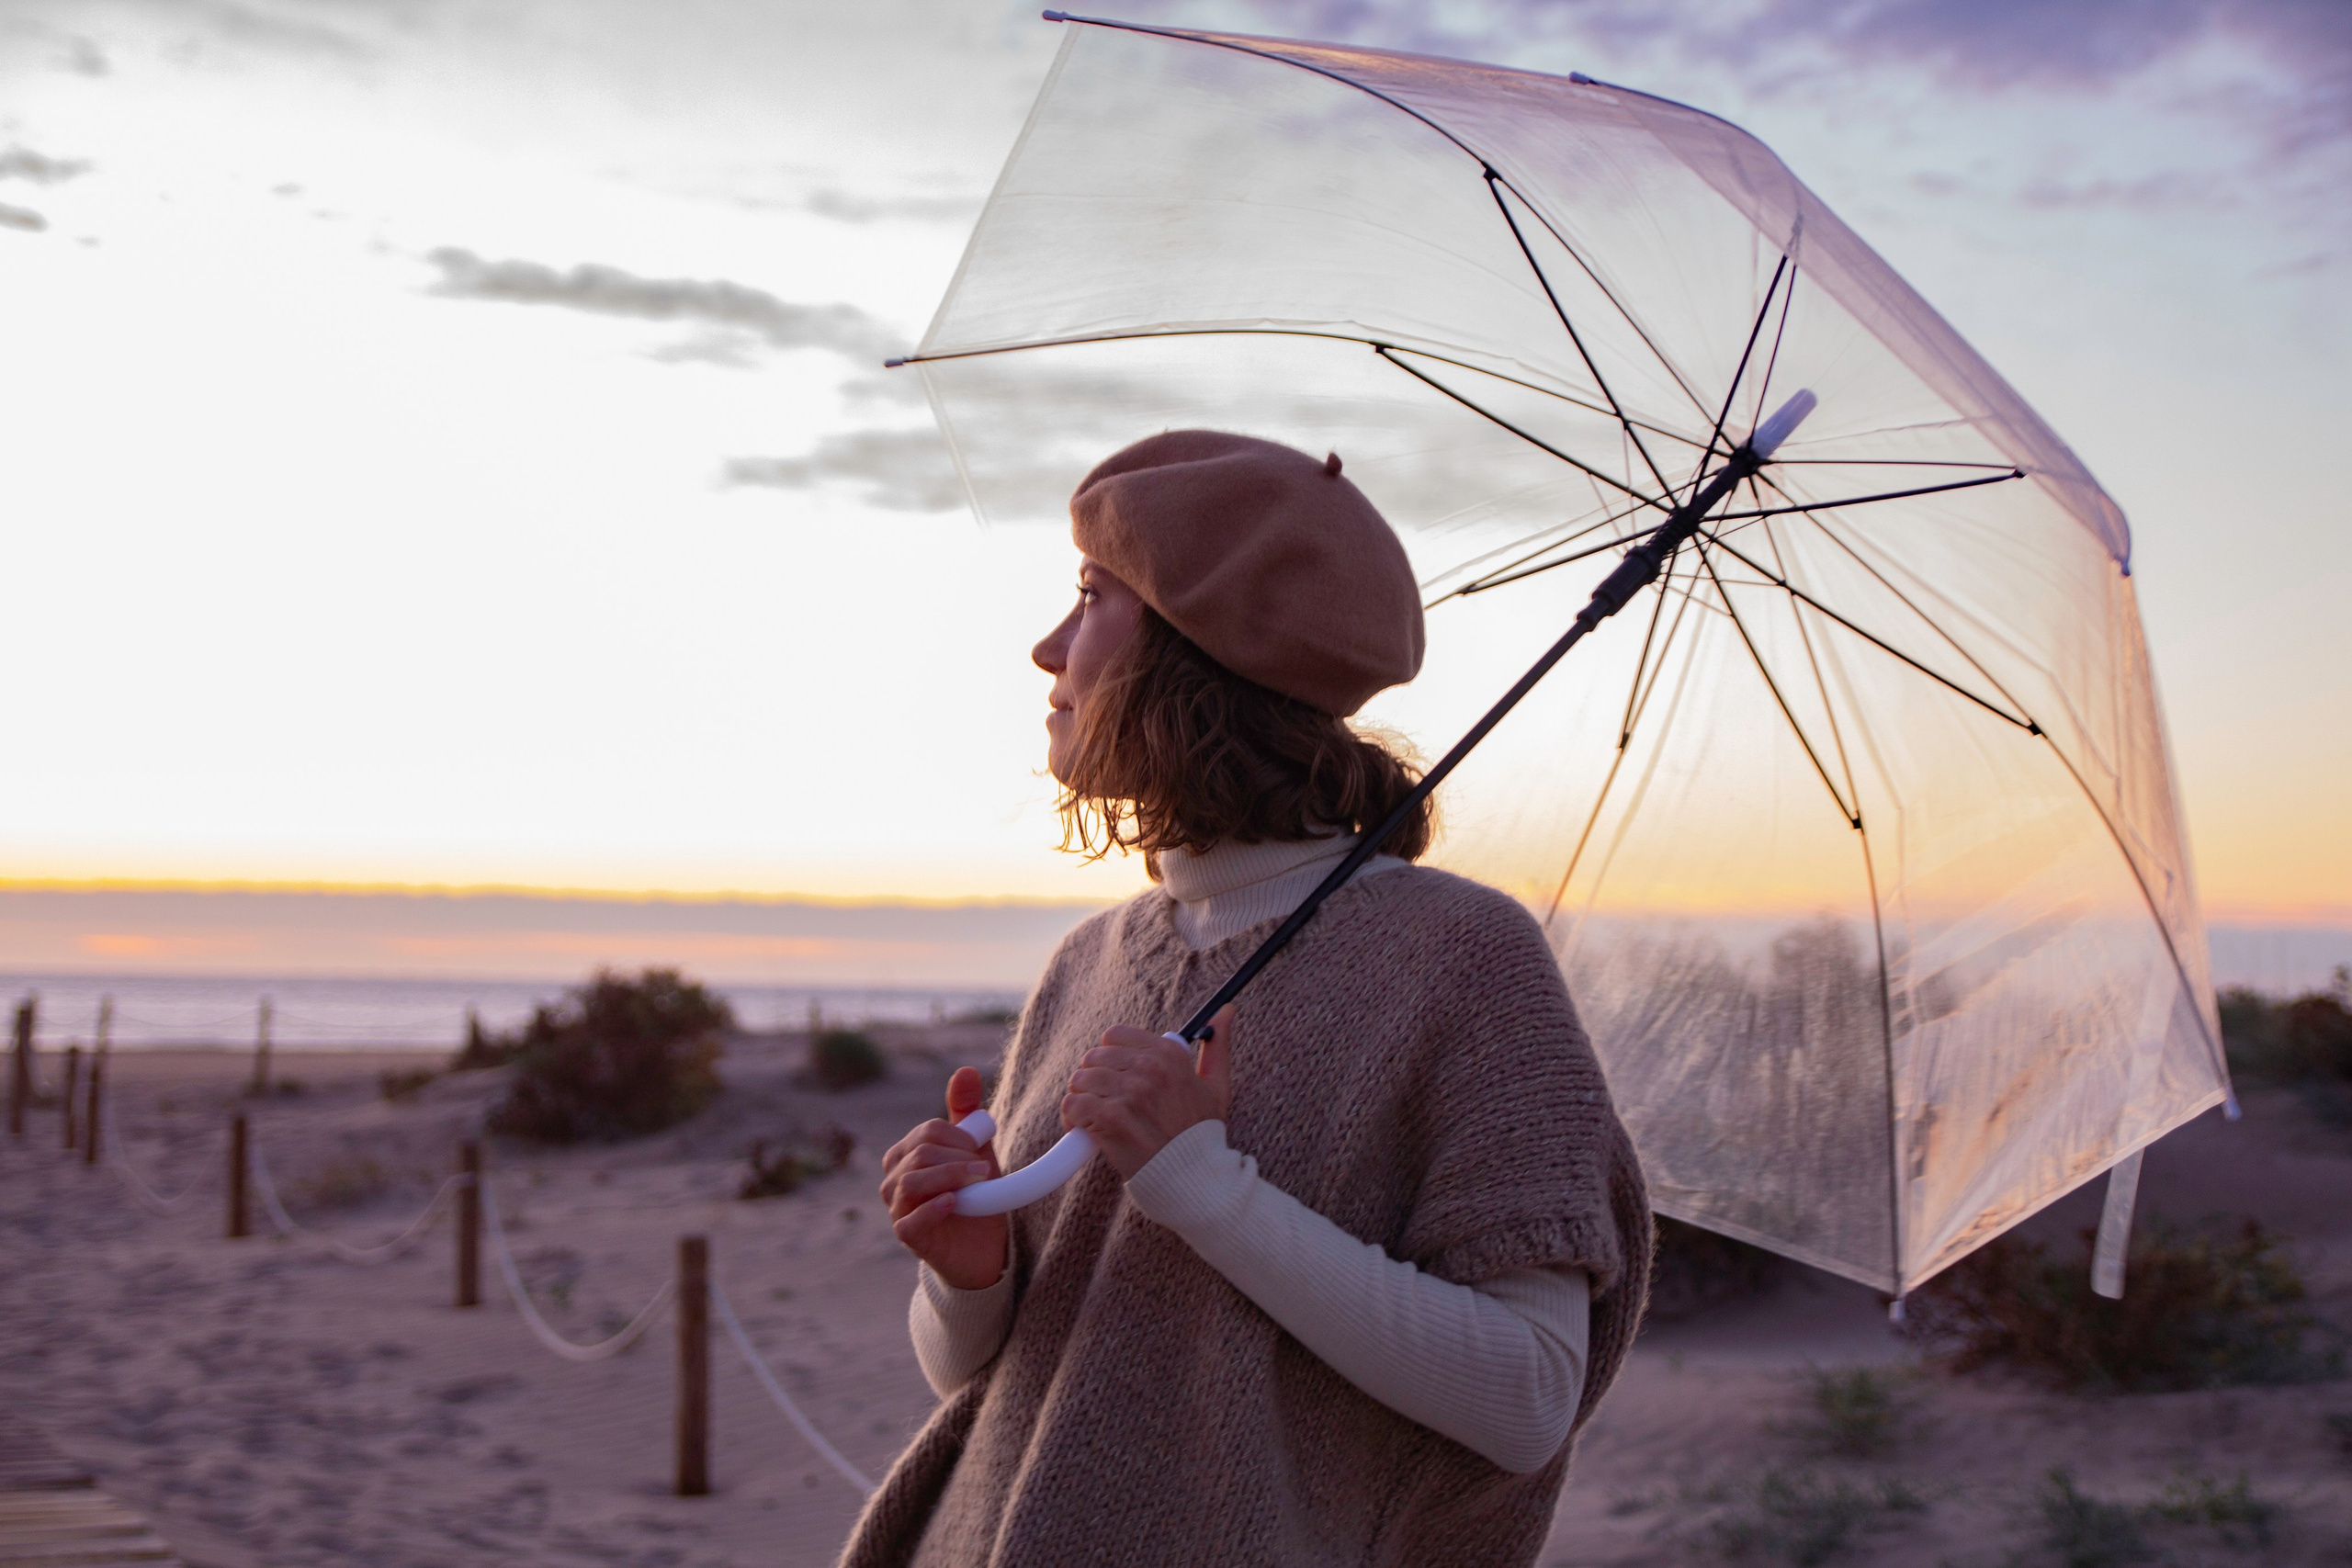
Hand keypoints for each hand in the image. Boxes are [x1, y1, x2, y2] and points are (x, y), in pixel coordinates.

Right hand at [882, 1066, 1009, 1290]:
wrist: (985, 1246)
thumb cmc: (975, 1195)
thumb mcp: (975, 1151)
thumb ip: (966, 1113)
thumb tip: (965, 1070)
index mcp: (906, 1154)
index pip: (926, 1132)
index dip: (959, 1137)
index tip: (981, 1149)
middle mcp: (894, 1179)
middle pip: (919, 1153)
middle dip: (958, 1158)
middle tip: (984, 1170)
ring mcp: (896, 1209)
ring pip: (912, 1181)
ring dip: (952, 1178)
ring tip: (979, 1183)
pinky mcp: (906, 1236)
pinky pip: (910, 1219)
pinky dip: (935, 1207)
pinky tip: (956, 1202)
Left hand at [1061, 1005, 1234, 1178]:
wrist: (1195, 1179)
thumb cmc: (1202, 1134)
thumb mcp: (1217, 1086)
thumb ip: (1218, 1045)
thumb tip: (1226, 1010)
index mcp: (1169, 1054)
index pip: (1114, 1036)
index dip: (1109, 1057)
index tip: (1114, 1076)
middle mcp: (1149, 1068)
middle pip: (1093, 1057)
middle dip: (1093, 1079)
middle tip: (1102, 1100)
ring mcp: (1130, 1093)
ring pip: (1079, 1080)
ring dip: (1082, 1098)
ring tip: (1093, 1116)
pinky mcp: (1111, 1118)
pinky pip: (1073, 1105)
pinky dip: (1072, 1118)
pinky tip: (1085, 1129)